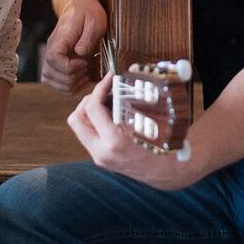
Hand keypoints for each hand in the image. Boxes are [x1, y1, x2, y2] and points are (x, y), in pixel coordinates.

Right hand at [41, 0, 106, 93]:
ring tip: (82, 75)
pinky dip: (65, 85)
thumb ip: (88, 38)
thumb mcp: (95, 21)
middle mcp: (52, 47)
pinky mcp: (55, 60)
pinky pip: (53, 80)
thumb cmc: (88, 11)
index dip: (69, 67)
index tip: (84, 62)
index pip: (54, 59)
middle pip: (49, 73)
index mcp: (61, 38)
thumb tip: (80, 54)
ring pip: (48, 79)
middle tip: (85, 69)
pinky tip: (79, 78)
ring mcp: (51, 54)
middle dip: (70, 79)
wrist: (78, 3)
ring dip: (67, 84)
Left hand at [67, 73, 201, 190]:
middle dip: (88, 100)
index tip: (110, 79)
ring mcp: (99, 157)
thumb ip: (139, 94)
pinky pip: (89, 134)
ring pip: (80, 127)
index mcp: (114, 142)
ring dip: (90, 110)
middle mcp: (102, 152)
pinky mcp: (100, 157)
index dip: (99, 88)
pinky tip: (112, 114)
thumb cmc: (164, 146)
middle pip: (76, 118)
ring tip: (109, 102)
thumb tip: (132, 70)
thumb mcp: (154, 120)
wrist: (166, 172)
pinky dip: (96, 121)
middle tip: (105, 91)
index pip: (92, 108)